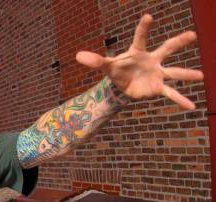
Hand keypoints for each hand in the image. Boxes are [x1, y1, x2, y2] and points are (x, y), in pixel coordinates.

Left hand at [76, 14, 203, 109]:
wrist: (123, 86)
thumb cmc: (117, 71)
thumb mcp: (106, 66)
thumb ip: (95, 61)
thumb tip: (77, 56)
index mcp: (138, 52)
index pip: (140, 38)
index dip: (143, 28)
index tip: (147, 16)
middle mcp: (152, 60)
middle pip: (166, 49)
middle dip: (179, 42)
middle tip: (192, 34)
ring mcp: (157, 74)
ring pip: (174, 72)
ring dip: (187, 74)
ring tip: (201, 76)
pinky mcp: (157, 88)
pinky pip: (171, 93)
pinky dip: (181, 100)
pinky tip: (191, 107)